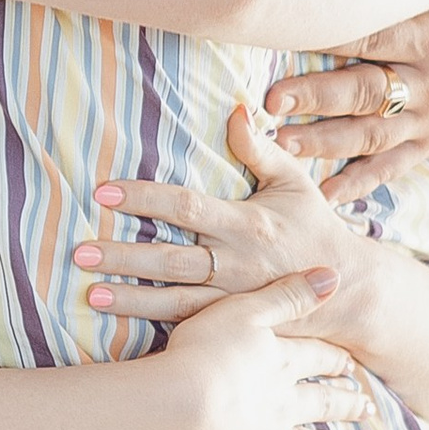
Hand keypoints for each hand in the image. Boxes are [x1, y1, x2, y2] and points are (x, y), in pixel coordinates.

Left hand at [79, 100, 370, 323]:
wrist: (349, 290)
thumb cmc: (315, 227)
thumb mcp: (294, 182)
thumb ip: (260, 148)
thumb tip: (236, 107)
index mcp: (247, 224)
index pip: (187, 208)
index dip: (145, 199)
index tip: (104, 193)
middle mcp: (236, 263)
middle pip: (170, 260)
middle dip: (124, 256)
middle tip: (79, 249)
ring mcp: (233, 298)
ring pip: (173, 300)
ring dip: (129, 299)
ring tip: (89, 293)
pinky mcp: (233, 321)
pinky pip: (188, 322)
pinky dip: (154, 322)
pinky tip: (120, 319)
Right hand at [149, 274, 379, 429]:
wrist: (175, 407)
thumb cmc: (200, 353)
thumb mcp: (243, 310)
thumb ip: (287, 294)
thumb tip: (335, 274)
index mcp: (281, 364)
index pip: (317, 359)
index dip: (335, 361)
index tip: (352, 365)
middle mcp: (284, 405)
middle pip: (323, 404)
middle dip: (348, 404)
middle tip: (370, 408)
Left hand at [261, 0, 428, 186]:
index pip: (368, 39)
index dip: (324, 41)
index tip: (281, 40)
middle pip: (364, 91)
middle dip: (316, 97)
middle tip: (272, 101)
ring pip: (372, 135)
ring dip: (325, 142)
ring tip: (283, 144)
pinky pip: (393, 167)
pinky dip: (360, 183)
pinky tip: (326, 195)